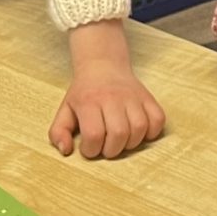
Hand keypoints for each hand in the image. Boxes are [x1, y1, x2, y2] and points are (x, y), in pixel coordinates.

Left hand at [52, 20, 164, 158]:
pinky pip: (158, 120)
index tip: (89, 148)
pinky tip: (139, 133)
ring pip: (139, 128)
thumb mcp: (65, 110)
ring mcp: (132, 97)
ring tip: (121, 141)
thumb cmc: (84, 93)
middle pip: (118, 133)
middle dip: (112, 150)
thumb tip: (66, 150)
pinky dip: (151, 132)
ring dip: (131, 143)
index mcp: (88, 102)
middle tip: (106, 148)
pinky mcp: (148, 98)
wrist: (103, 65)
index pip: (94, 134)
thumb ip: (58, 132)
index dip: (91, 150)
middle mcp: (112, 98)